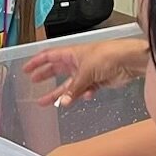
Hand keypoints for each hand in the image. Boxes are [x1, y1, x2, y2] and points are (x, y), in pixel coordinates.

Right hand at [24, 38, 149, 107]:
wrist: (129, 61)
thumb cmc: (109, 55)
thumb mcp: (85, 71)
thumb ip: (73, 88)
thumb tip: (62, 101)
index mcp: (72, 53)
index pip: (49, 56)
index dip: (37, 62)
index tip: (26, 69)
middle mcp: (78, 61)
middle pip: (57, 70)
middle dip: (45, 77)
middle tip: (33, 83)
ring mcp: (87, 72)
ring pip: (69, 84)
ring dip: (60, 93)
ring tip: (48, 102)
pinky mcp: (97, 81)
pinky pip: (84, 90)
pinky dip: (82, 95)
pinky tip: (83, 97)